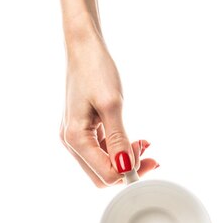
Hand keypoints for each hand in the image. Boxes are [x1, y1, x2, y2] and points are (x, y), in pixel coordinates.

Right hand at [59, 32, 157, 186]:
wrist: (84, 47)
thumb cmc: (95, 69)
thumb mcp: (112, 104)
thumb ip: (119, 139)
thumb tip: (126, 168)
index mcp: (75, 138)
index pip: (105, 174)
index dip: (129, 173)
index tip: (151, 160)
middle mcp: (71, 141)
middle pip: (102, 175)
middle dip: (127, 170)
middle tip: (151, 157)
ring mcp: (76, 136)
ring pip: (103, 164)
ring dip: (125, 159)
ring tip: (145, 145)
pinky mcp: (83, 129)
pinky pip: (102, 150)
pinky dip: (119, 149)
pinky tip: (135, 141)